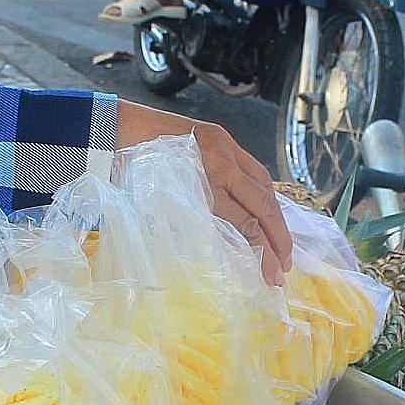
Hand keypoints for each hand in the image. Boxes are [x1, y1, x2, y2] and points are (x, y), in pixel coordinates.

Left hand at [114, 102, 295, 283]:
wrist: (117, 129)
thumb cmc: (130, 174)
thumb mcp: (158, 208)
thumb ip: (194, 225)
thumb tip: (228, 249)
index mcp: (201, 185)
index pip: (244, 224)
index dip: (263, 252)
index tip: (272, 275)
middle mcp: (219, 164)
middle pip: (262, 205)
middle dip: (279, 237)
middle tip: (287, 265)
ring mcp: (224, 146)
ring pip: (263, 184)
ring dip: (276, 215)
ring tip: (282, 241)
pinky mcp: (223, 136)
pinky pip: (253, 167)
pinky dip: (264, 192)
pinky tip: (267, 209)